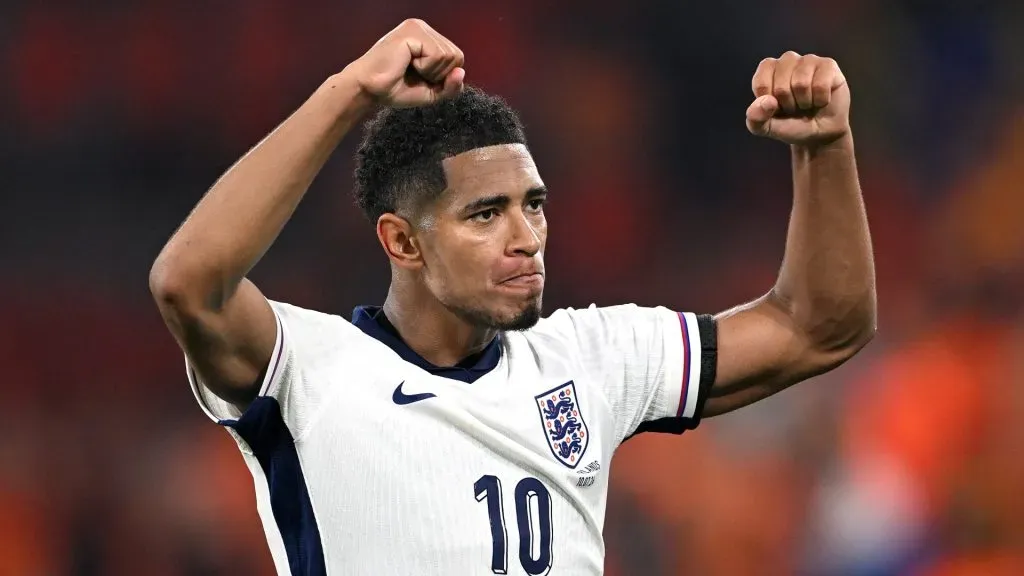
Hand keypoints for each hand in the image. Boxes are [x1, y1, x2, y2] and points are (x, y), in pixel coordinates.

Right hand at [344, 19, 464, 107]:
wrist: (369, 90)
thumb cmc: (395, 89)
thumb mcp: (431, 92)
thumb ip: (451, 87)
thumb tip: (462, 72)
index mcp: (428, 38)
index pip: (457, 58)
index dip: (444, 77)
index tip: (421, 78)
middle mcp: (424, 28)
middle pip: (457, 56)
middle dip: (439, 75)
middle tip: (415, 74)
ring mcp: (418, 28)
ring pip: (449, 56)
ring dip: (431, 72)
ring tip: (410, 69)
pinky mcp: (413, 32)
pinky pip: (437, 55)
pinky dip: (425, 68)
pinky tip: (407, 63)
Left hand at [745, 52, 849, 145]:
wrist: (819, 133)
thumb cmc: (790, 125)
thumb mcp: (766, 128)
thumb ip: (756, 118)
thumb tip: (766, 101)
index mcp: (767, 69)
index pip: (761, 84)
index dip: (769, 104)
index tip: (776, 107)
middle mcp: (787, 59)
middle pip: (781, 86)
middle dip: (788, 105)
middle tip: (794, 107)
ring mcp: (808, 60)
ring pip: (801, 84)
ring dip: (805, 102)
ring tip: (807, 103)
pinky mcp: (828, 65)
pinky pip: (820, 85)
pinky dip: (821, 100)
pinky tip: (821, 99)